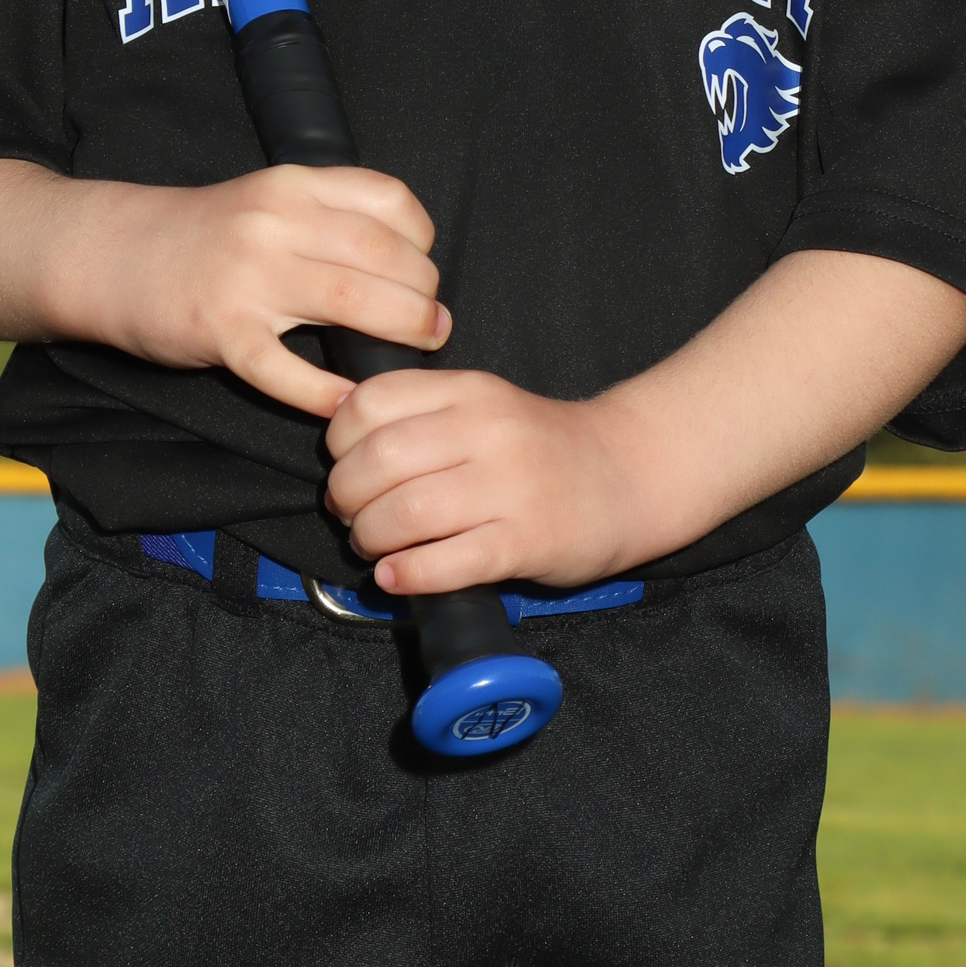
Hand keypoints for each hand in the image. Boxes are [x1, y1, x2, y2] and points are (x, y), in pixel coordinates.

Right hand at [38, 165, 445, 420]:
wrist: (114, 253)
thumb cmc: (205, 233)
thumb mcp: (269, 200)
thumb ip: (329, 217)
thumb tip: (407, 259)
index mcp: (294, 184)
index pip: (390, 200)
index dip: (423, 240)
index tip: (422, 268)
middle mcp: (276, 222)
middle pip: (385, 255)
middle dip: (424, 296)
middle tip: (434, 324)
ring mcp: (247, 276)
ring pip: (353, 300)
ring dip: (400, 332)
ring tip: (416, 350)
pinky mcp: (221, 331)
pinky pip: (288, 370)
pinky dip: (327, 391)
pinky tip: (349, 402)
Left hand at [322, 366, 652, 595]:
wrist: (626, 474)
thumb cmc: (538, 447)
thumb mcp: (484, 405)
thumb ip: (422, 413)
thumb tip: (342, 442)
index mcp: (468, 391)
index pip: (370, 402)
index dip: (339, 440)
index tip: (344, 463)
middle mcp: (487, 432)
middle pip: (378, 461)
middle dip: (346, 496)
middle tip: (351, 514)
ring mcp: (508, 489)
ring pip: (404, 513)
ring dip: (371, 538)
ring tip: (374, 546)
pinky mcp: (525, 542)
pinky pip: (447, 562)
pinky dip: (408, 574)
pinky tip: (397, 576)